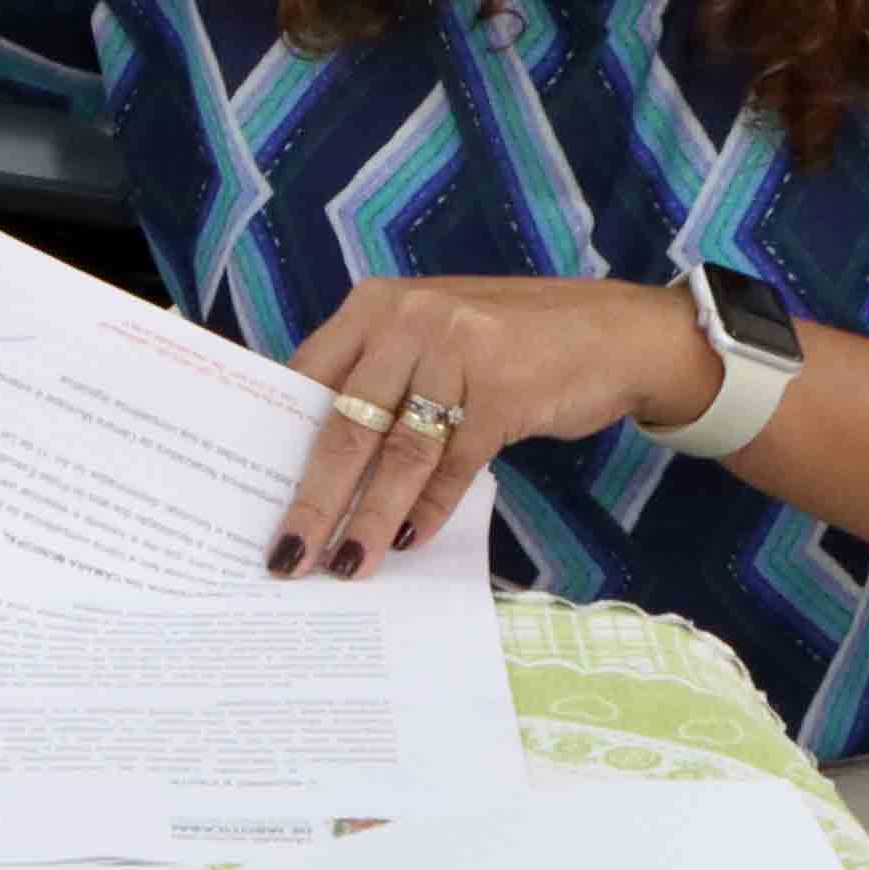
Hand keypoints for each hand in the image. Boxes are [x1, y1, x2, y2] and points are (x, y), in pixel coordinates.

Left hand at [266, 275, 724, 579]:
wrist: (615, 333)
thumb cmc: (509, 344)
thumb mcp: (433, 339)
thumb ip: (378, 380)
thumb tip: (314, 466)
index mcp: (376, 305)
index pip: (306, 378)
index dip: (279, 444)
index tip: (253, 498)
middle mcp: (409, 320)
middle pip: (345, 424)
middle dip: (314, 499)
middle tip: (288, 555)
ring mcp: (458, 351)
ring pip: (398, 453)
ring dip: (370, 518)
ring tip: (348, 564)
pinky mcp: (502, 391)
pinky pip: (453, 465)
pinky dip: (430, 508)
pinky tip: (409, 540)